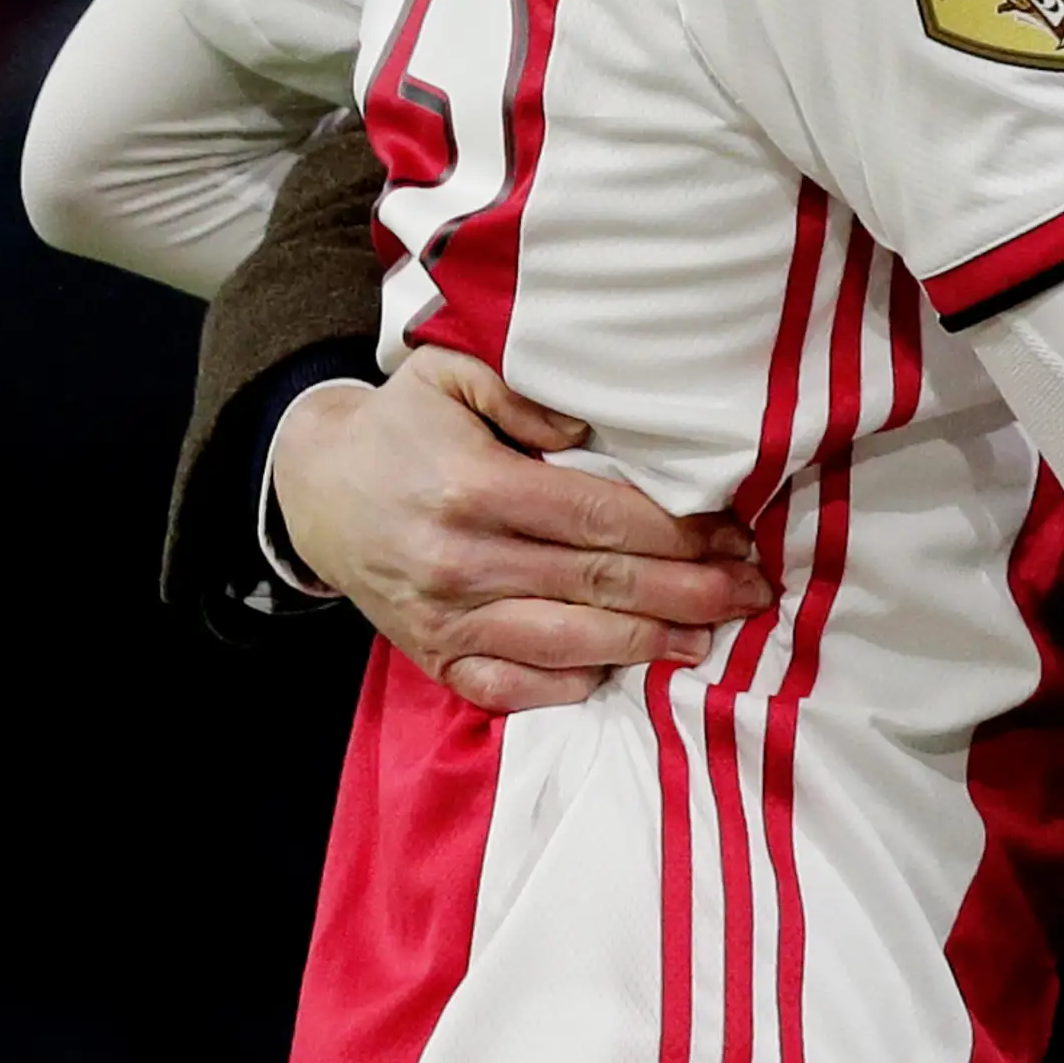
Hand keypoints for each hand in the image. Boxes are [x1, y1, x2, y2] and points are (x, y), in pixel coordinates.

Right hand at [270, 346, 775, 713]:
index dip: (677, 532)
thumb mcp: (452, 374)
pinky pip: (510, 688)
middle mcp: (462, 561)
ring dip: (647, 646)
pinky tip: (624, 673)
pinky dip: (570, 687)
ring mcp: (445, 620)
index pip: (600, 518)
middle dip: (688, 592)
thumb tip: (590, 432)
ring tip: (709, 638)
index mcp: (476, 487)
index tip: (733, 535)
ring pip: (566, 644)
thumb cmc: (402, 426)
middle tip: (751, 592)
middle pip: (598, 584)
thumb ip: (526, 393)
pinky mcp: (433, 658)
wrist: (312, 489)